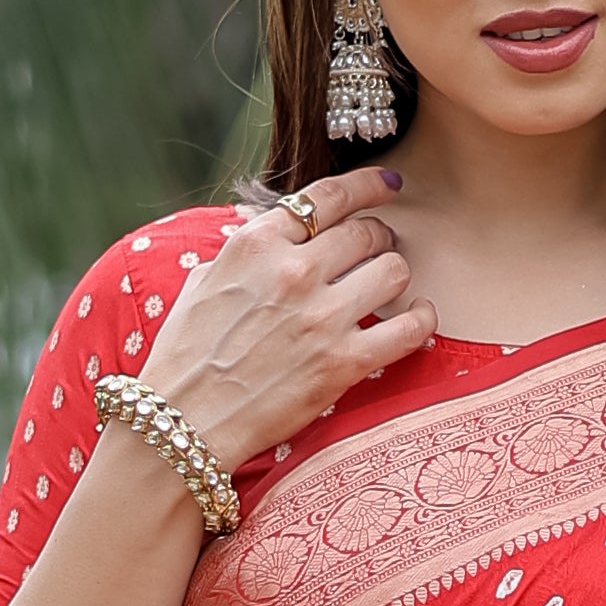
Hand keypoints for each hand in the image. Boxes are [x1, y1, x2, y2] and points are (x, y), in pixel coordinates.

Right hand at [145, 169, 433, 464]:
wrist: (184, 420)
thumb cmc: (185, 355)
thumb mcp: (205, 281)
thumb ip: (247, 254)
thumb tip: (275, 237)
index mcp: (257, 244)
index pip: (327, 196)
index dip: (367, 185)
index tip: (388, 185)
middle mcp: (293, 272)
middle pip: (366, 232)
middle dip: (378, 237)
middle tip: (378, 251)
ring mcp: (322, 318)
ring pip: (393, 271)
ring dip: (397, 274)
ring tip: (389, 285)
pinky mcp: (343, 364)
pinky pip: (408, 329)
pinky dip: (422, 319)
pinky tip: (420, 317)